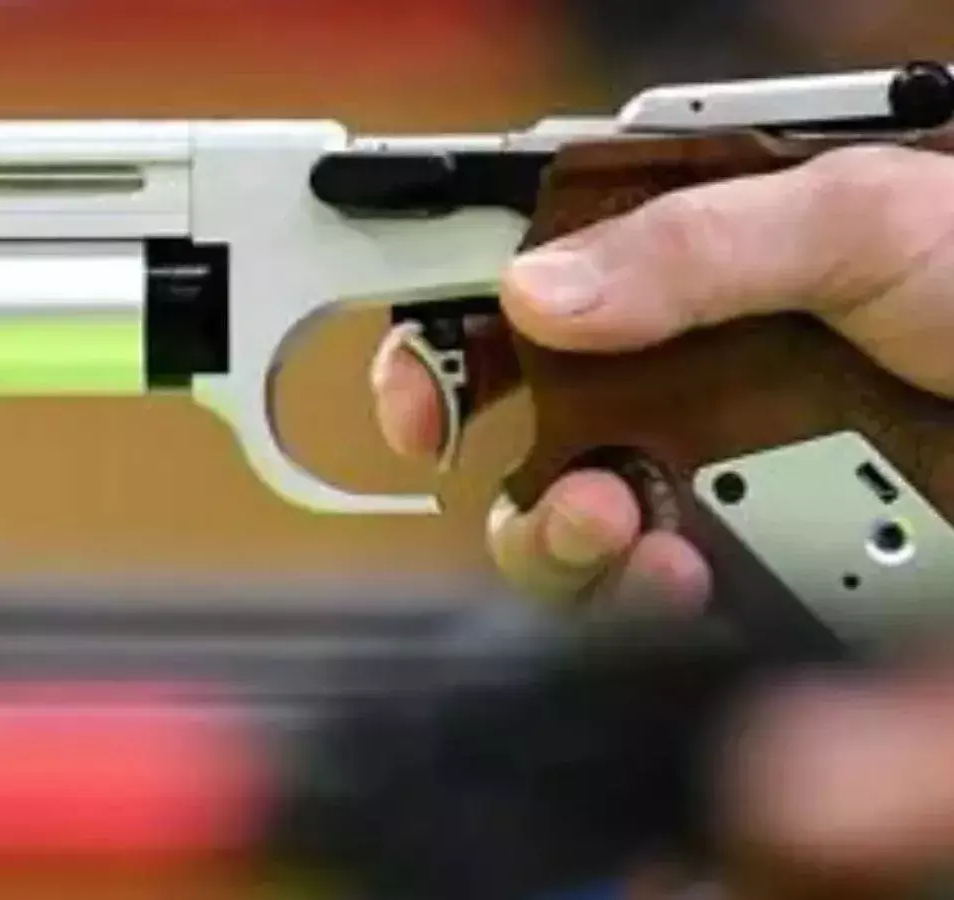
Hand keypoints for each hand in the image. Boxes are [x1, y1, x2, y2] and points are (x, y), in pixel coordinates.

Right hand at [371, 144, 953, 608]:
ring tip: (630, 535)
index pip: (519, 299)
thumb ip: (697, 244)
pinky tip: (684, 580)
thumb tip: (535, 291)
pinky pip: (656, 602)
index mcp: (685, 271)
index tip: (422, 400)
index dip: (445, 345)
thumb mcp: (863, 220)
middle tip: (566, 492)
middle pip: (525, 439)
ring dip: (571, 550)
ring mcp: (717, 478)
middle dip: (512, 479)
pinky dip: (643, 602)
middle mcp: (681, 377)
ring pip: (575, 536)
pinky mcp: (760, 564)